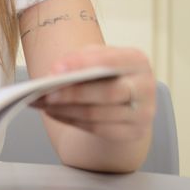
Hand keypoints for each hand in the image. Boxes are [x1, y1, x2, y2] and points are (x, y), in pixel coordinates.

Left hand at [32, 45, 155, 141]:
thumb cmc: (107, 72)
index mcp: (137, 61)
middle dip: (72, 93)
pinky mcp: (134, 132)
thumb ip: (78, 59)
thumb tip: (56, 72)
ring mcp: (143, 113)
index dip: (83, 64)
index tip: (56, 69)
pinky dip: (72, 121)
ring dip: (66, 110)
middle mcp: (146, 86)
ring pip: (98, 114)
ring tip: (44, 104)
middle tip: (46, 93)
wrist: (126, 98)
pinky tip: (55, 113)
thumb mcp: (96, 57)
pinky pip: (98, 129)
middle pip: (107, 93)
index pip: (111, 61)